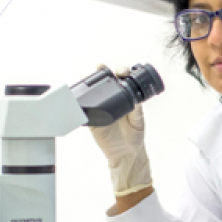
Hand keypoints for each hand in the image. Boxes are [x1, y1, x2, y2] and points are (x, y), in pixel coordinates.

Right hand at [89, 65, 151, 195]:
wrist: (125, 153)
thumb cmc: (135, 136)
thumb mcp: (138, 122)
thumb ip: (137, 111)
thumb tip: (137, 101)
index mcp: (126, 99)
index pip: (123, 81)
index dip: (121, 73)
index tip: (122, 71)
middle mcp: (113, 101)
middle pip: (107, 82)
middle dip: (106, 73)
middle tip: (105, 68)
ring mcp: (101, 109)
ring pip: (95, 93)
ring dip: (92, 83)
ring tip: (93, 75)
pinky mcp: (92, 119)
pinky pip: (85, 109)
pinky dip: (83, 102)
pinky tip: (82, 95)